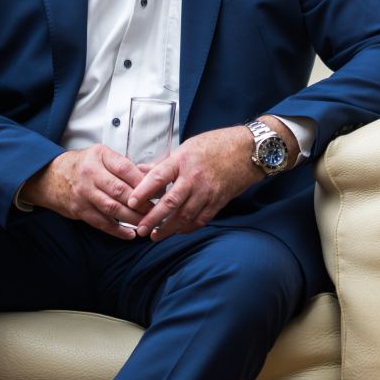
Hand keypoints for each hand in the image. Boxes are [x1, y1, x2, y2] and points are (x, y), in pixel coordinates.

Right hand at [20, 145, 150, 239]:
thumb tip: (151, 175)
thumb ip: (123, 164)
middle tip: (157, 209)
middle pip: (120, 190)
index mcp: (100, 157)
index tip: (158, 190)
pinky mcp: (79, 210)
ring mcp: (84, 193)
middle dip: (141, 202)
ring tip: (148, 223)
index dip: (143, 181)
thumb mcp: (100, 155)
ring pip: (112, 208)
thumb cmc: (82, 165)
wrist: (49, 177)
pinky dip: (117, 230)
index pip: (126, 168)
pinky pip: (101, 222)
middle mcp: (91, 174)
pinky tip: (130, 234)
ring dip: (132, 218)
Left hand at [127, 116, 298, 240]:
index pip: (158, 177)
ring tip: (156, 235)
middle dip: (153, 219)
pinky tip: (179, 231)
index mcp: (183, 160)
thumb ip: (165, 163)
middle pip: (170, 202)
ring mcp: (208, 191)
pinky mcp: (219, 200)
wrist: (249, 149)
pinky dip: (188, 227)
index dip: (142, 191)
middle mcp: (195, 177)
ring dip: (168, 228)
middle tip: (140, 229)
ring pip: (185, 215)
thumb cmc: (217, 144)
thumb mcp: (187, 146)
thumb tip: (140, 171)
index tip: (130, 203)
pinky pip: (201, 219)